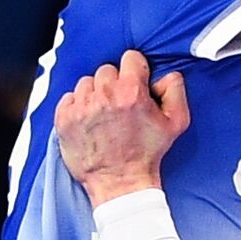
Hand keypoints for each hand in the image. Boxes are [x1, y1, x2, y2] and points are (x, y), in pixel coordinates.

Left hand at [55, 50, 189, 206]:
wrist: (119, 181)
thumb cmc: (148, 153)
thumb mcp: (176, 123)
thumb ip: (175, 90)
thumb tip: (166, 74)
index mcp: (132, 92)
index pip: (131, 58)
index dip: (136, 69)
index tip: (136, 82)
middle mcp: (105, 95)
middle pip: (107, 69)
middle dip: (115, 83)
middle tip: (120, 102)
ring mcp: (82, 106)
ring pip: (87, 82)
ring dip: (95, 93)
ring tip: (103, 112)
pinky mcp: (64, 118)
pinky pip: (69, 96)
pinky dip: (78, 105)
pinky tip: (89, 119)